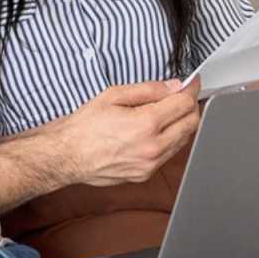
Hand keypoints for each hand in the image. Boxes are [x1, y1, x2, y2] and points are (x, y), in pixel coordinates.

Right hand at [58, 80, 199, 185]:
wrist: (67, 156)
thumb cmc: (84, 127)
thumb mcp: (113, 96)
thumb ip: (148, 90)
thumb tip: (173, 86)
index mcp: (146, 124)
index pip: (184, 104)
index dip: (191, 89)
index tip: (191, 82)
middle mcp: (152, 147)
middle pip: (191, 123)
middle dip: (191, 105)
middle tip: (182, 95)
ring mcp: (150, 165)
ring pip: (183, 140)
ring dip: (182, 123)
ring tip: (168, 110)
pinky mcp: (145, 175)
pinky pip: (169, 154)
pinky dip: (170, 139)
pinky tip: (157, 130)